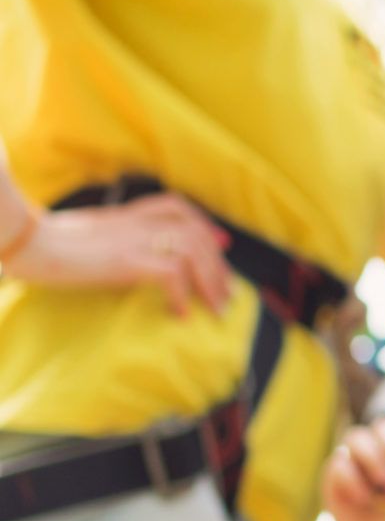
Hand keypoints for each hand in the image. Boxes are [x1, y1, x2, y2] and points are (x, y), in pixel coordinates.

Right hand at [0, 193, 233, 313]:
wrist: (21, 241)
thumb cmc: (41, 243)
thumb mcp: (83, 235)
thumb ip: (109, 239)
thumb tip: (121, 257)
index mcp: (123, 215)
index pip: (176, 207)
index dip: (204, 224)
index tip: (221, 244)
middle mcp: (133, 222)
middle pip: (195, 231)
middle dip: (218, 263)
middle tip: (228, 292)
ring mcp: (131, 239)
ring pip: (193, 249)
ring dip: (211, 281)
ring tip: (217, 307)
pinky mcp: (124, 260)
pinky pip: (171, 273)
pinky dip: (183, 294)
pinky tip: (181, 314)